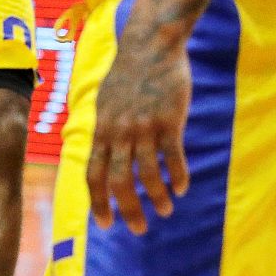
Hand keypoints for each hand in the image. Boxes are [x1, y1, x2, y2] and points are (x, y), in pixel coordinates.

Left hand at [85, 43, 191, 234]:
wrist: (150, 46)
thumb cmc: (128, 75)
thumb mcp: (105, 102)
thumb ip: (103, 130)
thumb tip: (99, 153)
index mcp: (101, 130)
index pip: (92, 175)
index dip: (99, 203)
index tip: (107, 224)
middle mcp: (119, 132)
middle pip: (118, 182)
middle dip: (128, 210)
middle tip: (139, 228)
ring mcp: (144, 127)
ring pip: (147, 174)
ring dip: (156, 197)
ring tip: (166, 210)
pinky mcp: (169, 120)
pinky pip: (173, 156)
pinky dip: (177, 176)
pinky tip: (182, 188)